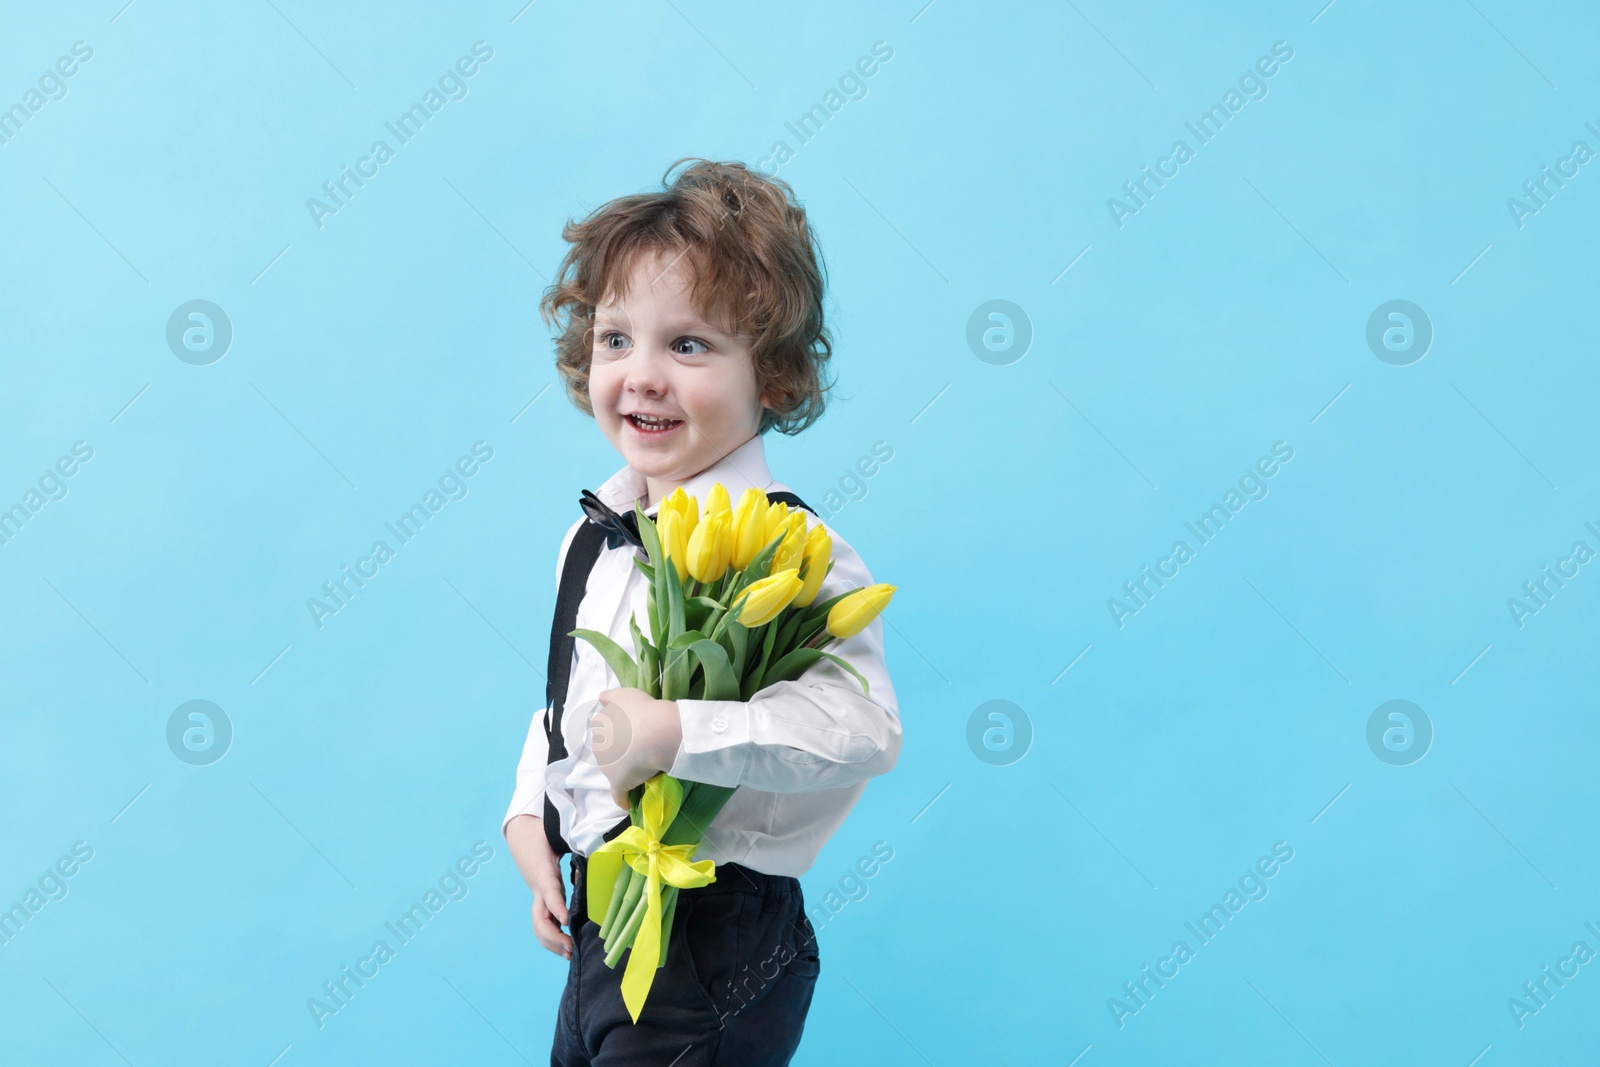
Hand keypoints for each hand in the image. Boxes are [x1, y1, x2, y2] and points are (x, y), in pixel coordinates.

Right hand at [504, 814, 571, 959]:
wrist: (521, 833)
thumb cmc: (543, 832)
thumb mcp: (557, 830)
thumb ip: (577, 838)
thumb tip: (599, 844)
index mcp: (544, 870)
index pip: (549, 891)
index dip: (556, 906)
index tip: (567, 920)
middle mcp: (539, 886)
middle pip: (539, 917)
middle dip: (553, 935)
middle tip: (571, 946)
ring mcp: (538, 894)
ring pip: (539, 924)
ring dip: (552, 942)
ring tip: (570, 953)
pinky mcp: (541, 898)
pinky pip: (543, 921)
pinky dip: (552, 936)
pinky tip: (566, 947)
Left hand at [592, 687, 682, 809]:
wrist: (652, 733)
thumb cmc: (641, 711)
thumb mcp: (625, 694)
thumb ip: (611, 696)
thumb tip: (601, 698)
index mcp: (599, 725)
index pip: (604, 729)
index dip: (617, 731)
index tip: (630, 732)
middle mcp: (599, 745)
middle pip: (607, 750)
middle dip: (617, 751)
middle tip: (638, 749)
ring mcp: (607, 767)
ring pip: (613, 770)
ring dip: (623, 771)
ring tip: (640, 770)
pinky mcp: (618, 784)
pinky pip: (619, 795)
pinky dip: (623, 799)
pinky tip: (628, 803)